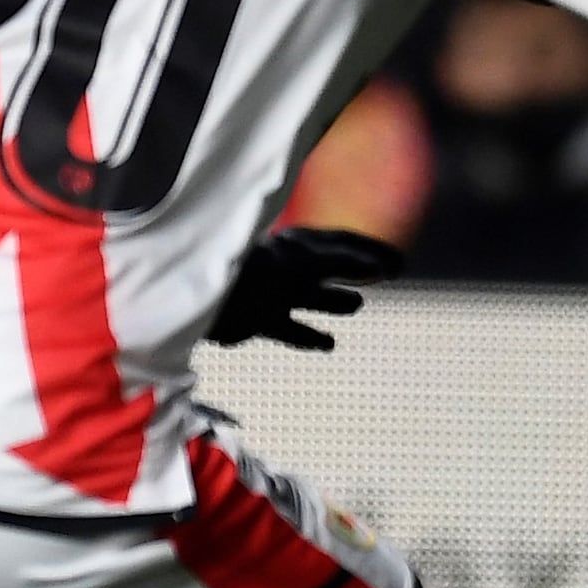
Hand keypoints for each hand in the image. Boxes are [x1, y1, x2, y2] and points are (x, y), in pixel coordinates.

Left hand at [205, 226, 404, 352]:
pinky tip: (326, 343)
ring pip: (309, 296)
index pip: (341, 244)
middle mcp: (283, 265)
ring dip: (333, 300)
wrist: (189, 294)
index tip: (398, 263)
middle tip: (384, 272)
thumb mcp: (300, 262)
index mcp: (293, 244)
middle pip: (327, 266)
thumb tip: (382, 265)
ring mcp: (268, 292)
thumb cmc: (245, 271)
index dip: (370, 251)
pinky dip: (307, 335)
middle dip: (352, 268)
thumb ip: (341, 262)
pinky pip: (287, 328)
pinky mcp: (253, 321)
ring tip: (355, 305)